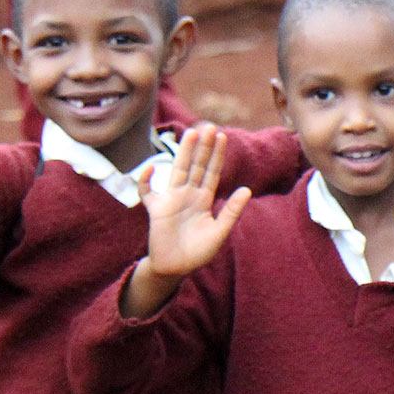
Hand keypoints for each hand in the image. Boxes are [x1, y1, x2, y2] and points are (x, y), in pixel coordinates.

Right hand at [138, 125, 251, 278]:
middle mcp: (188, 195)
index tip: (223, 136)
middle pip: (197, 165)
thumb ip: (232, 211)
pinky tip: (149, 168)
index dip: (217, 155)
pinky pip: (147, 192)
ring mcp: (171, 200)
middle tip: (209, 126)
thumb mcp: (219, 232)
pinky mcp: (156, 210)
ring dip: (184, 153)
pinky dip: (145, 181)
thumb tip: (247, 190)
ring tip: (191, 133)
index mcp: (204, 200)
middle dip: (203, 147)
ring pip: (178, 170)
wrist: (176, 268)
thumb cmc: (198, 252)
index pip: (212, 172)